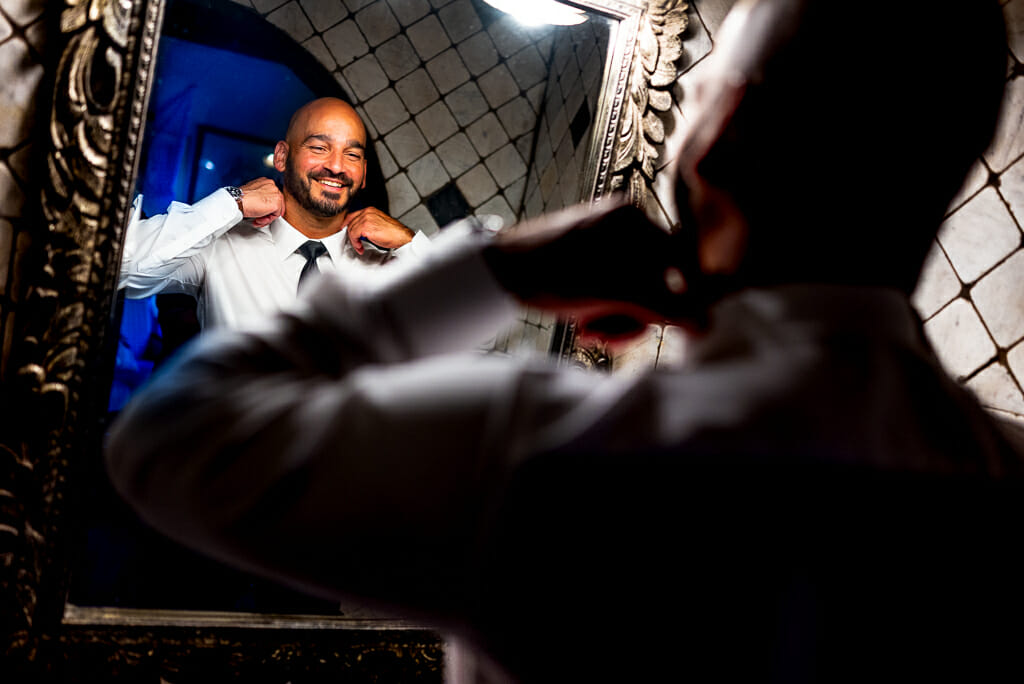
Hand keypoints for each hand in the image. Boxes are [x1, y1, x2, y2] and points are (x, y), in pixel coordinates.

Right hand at [237, 178, 284, 227]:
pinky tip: (258, 220)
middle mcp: (272, 186)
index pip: (273, 195)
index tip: (265, 212)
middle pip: (276, 202)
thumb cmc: (241, 198)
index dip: (269, 206)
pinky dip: (267, 220)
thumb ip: (260, 196)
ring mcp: (275, 194)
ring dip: (266, 218)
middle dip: (268, 213)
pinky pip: (276, 215)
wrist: (238, 201)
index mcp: (266, 182)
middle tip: (260, 218)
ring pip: (276, 210)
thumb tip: (263, 203)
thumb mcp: (252, 193)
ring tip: (257, 220)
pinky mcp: (276, 204)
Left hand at [345, 207, 413, 253]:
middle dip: (351, 235)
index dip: (347, 224)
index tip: (345, 231)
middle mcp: (367, 212)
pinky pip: (353, 235)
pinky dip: (355, 243)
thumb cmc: (394, 232)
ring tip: (360, 247)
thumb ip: (368, 223)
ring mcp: (366, 218)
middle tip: (356, 243)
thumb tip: (359, 231)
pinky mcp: (366, 227)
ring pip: (351, 230)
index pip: (352, 215)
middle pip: (350, 223)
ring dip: (354, 241)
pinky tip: (360, 247)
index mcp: (370, 210)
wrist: (402, 236)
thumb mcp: (378, 224)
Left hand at [482, 200, 709, 337]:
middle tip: (609, 335)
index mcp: (634, 217)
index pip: (680, 262)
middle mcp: (624, 224)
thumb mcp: (618, 293)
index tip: (681, 328)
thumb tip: (706, 324)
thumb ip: (667, 307)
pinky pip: (614, 291)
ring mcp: (605, 241)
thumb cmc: (553, 274)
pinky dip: (603, 312)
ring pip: (635, 291)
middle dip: (635, 315)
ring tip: (590, 330)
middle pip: (657, 281)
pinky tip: (583, 323)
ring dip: (617, 319)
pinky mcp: (589, 259)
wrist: (499, 274)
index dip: (683, 299)